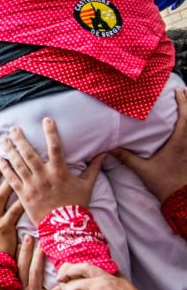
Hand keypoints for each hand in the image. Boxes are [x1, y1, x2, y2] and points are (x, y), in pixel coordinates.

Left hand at [0, 118, 104, 224]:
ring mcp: (32, 185)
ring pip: (18, 164)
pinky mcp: (23, 195)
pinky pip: (11, 180)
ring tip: (3, 140)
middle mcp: (44, 176)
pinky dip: (4, 169)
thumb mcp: (87, 185)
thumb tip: (104, 154)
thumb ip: (93, 168)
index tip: (46, 119)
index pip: (55, 147)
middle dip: (20, 139)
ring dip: (10, 151)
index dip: (51, 132)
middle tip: (13, 128)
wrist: (64, 226)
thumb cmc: (76, 205)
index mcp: (60, 171)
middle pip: (29, 154)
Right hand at [12, 236, 61, 289]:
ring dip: (38, 259)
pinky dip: (63, 285)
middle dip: (26, 252)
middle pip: (24, 267)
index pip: (17, 271)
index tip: (18, 244)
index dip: (17, 257)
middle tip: (29, 237)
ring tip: (43, 246)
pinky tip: (67, 273)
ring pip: (35, 273)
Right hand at [111, 86, 186, 202]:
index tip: (179, 91)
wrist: (180, 198)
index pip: (185, 118)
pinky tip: (185, 125)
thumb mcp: (143, 170)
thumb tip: (109, 148)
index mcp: (178, 143)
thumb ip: (126, 157)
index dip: (183, 103)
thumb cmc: (163, 183)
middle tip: (185, 91)